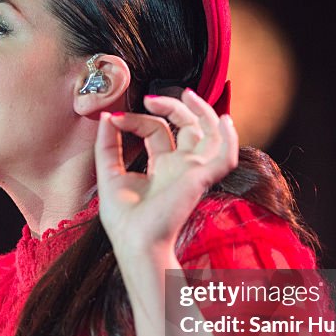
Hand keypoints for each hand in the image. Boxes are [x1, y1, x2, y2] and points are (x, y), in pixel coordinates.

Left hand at [94, 89, 238, 259]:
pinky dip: (230, 138)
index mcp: (162, 167)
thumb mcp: (108, 174)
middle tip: (152, 98)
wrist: (135, 241)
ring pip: (210, 134)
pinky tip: (224, 120)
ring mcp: (193, 172)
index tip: (114, 119)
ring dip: (203, 112)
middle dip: (174, 107)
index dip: (138, 119)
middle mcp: (180, 167)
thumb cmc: (124, 219)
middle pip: (188, 127)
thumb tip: (105, 117)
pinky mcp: (201, 178)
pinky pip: (225, 156)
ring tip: (188, 95)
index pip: (158, 131)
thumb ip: (106, 145)